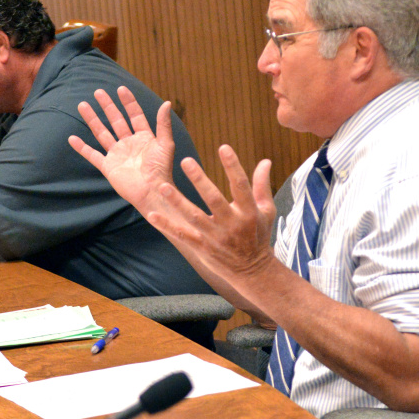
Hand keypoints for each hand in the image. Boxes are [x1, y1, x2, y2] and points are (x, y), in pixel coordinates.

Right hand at [68, 86, 177, 213]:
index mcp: (144, 138)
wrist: (152, 192)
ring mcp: (117, 155)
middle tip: (98, 92)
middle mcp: (129, 144)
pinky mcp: (108, 167)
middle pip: (116, 121)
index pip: (135, 115)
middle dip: (107, 106)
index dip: (128, 102)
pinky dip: (82, 148)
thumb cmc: (161, 170)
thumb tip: (166, 103)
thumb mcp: (165, 144)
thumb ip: (163, 124)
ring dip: (92, 120)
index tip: (121, 89)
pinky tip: (72, 139)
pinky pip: (93, 155)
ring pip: (102, 133)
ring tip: (82, 105)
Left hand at [148, 144, 276, 282]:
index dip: (233, 166)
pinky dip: (167, 226)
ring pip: (194, 217)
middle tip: (186, 161)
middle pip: (214, 200)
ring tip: (163, 186)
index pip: (241, 185)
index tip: (223, 147)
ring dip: (177, 202)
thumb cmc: (259, 235)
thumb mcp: (266, 210)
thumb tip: (265, 160)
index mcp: (249, 212)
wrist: (253, 271)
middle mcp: (231, 224)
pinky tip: (152, 214)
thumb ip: (262, 185)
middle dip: (200, 181)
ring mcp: (215, 237)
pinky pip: (182, 235)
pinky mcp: (202, 248)